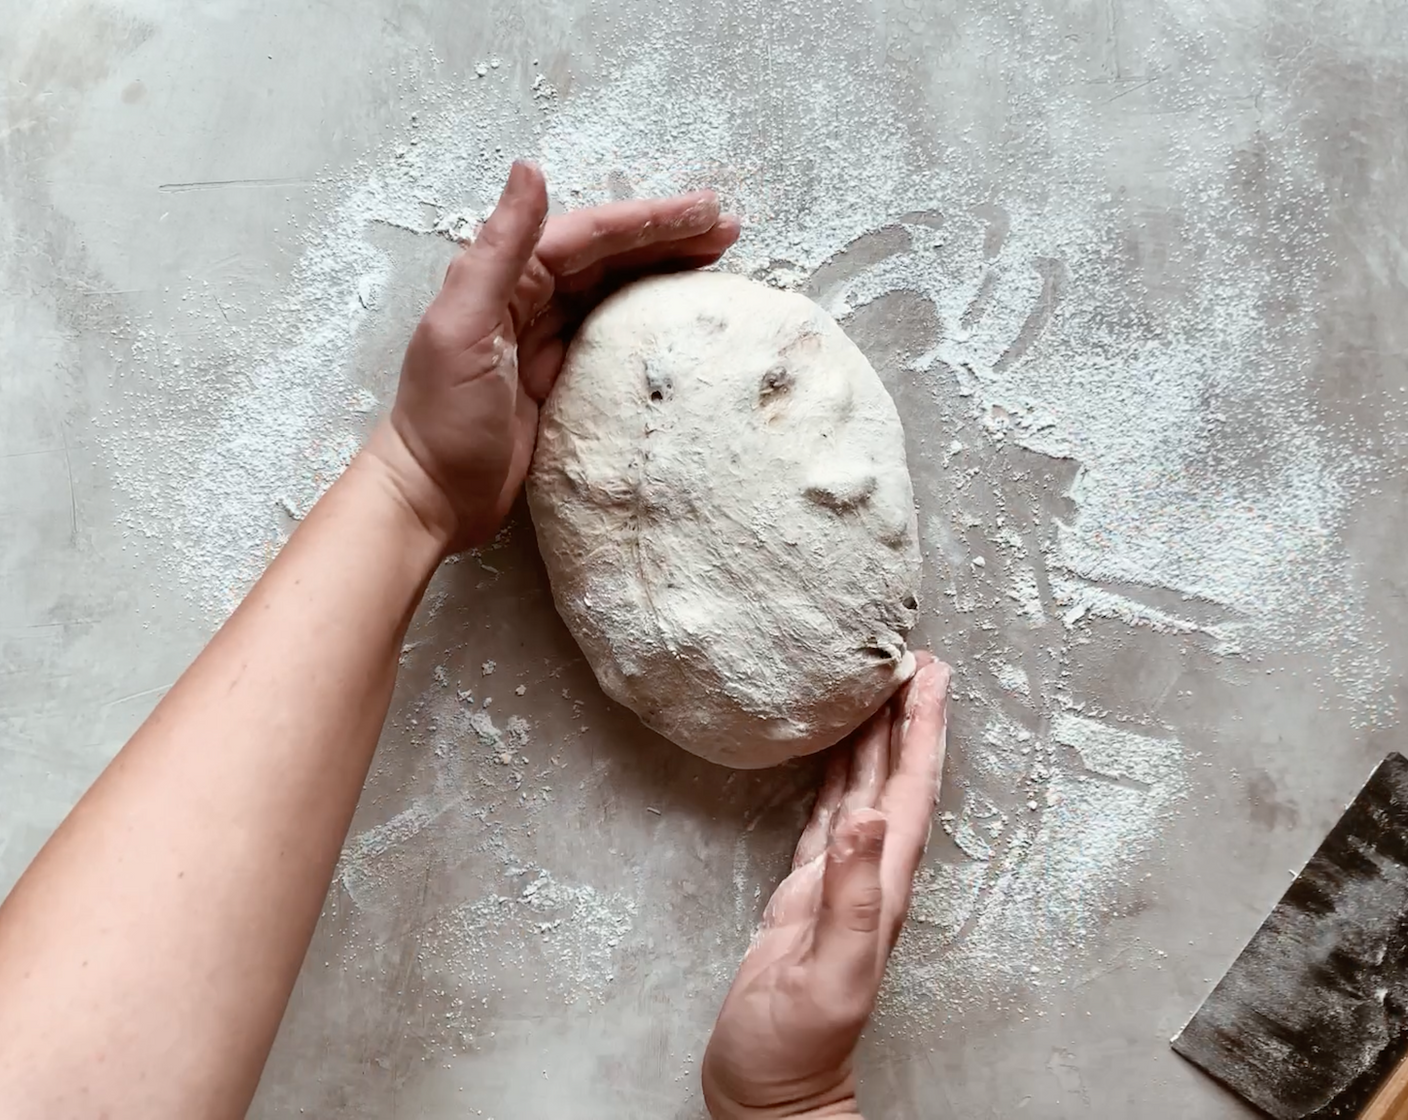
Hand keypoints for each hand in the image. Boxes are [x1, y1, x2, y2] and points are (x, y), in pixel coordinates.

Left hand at [368, 160, 740, 550]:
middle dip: (668, 238)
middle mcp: (528, 300)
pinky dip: (646, 318)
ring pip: (615, 290)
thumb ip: (499, 250)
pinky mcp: (559, 379)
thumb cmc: (443, 416)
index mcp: (507, 279)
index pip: (590, 236)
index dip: (650, 220)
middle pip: (609, 256)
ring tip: (716, 262)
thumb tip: (530, 169)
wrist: (430, 497)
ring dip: (663, 271)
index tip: (706, 212)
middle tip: (728, 229)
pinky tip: (676, 318)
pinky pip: (612, 335)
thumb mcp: (464, 326)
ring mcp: (545, 340)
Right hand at [702, 655, 951, 1119]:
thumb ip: (852, 896)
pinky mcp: (805, 890)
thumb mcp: (829, 973)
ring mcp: (839, 879)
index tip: (929, 674)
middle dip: (908, 715)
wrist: (770, 1087)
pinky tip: (831, 751)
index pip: (913, 790)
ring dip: (875, 736)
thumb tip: (868, 817)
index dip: (924, 730)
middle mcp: (870, 872)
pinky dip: (833, 775)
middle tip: (911, 656)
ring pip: (865, 788)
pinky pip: (826, 813)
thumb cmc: (797, 1045)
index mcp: (884, 884)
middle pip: (897, 777)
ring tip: (874, 684)